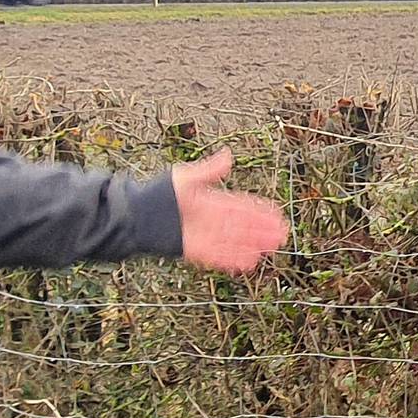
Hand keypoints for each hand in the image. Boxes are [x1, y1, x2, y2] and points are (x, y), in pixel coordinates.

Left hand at [169, 149, 289, 273]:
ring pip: (234, 241)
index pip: (240, 206)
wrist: (135, 215)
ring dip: (253, 245)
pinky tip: (250, 262)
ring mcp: (204, 236)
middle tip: (283, 234)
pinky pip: (219, 256)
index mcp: (210, 201)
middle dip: (262, 230)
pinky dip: (234, 259)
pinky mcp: (194, 250)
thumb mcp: (184, 178)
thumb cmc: (157, 193)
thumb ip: (208, 171)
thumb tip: (229, 155)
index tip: (276, 215)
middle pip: (242, 226)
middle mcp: (210, 220)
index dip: (259, 211)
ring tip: (272, 249)